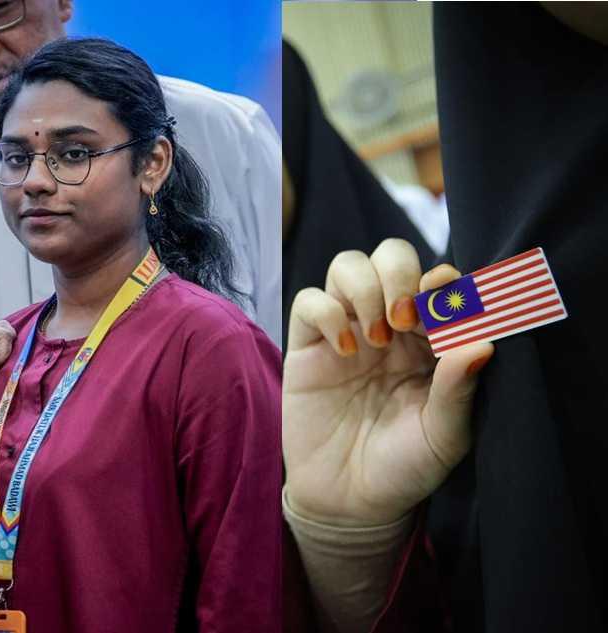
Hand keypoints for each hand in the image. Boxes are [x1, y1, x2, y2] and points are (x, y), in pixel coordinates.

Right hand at [283, 239, 494, 526]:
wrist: (350, 501)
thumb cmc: (406, 467)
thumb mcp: (445, 435)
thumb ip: (460, 389)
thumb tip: (484, 342)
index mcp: (432, 338)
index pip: (439, 281)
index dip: (443, 283)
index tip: (446, 311)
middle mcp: (389, 324)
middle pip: (390, 254)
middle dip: (400, 273)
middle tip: (406, 319)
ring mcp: (346, 331)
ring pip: (348, 265)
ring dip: (364, 287)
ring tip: (376, 336)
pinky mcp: (307, 346)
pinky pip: (310, 300)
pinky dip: (327, 313)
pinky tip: (345, 350)